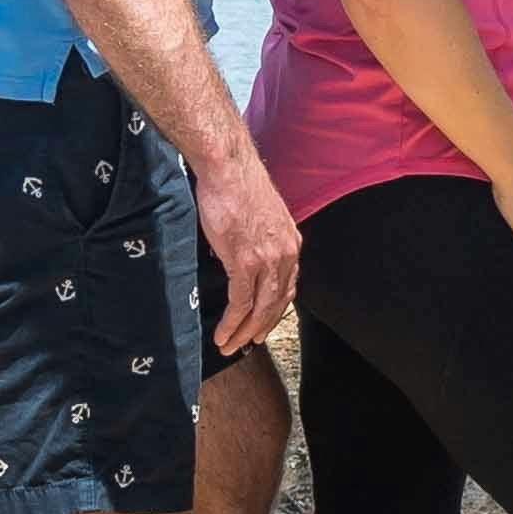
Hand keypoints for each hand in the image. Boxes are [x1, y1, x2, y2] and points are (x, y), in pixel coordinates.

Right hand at [185, 138, 301, 355]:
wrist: (228, 167)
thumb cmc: (237, 185)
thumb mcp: (259, 216)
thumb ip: (257, 239)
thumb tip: (239, 256)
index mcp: (290, 243)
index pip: (287, 286)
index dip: (275, 309)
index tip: (263, 324)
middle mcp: (285, 254)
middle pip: (276, 303)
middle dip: (260, 328)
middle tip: (247, 343)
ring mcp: (266, 259)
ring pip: (259, 308)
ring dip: (244, 332)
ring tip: (230, 346)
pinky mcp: (245, 261)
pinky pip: (240, 302)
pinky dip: (231, 322)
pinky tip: (223, 334)